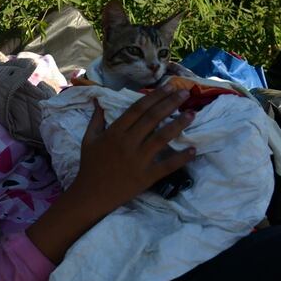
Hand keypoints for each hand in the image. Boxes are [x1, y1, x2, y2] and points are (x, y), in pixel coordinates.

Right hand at [26, 83, 194, 263]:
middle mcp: (128, 143)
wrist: (91, 194)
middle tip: (185, 93)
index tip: (168, 86)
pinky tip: (193, 149)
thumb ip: (96, 119)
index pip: (138, 109)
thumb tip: (99, 100)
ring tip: (192, 114)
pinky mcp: (146, 177)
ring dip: (178, 125)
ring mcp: (138, 160)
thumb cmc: (90, 165)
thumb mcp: (88, 139)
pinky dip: (180, 158)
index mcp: (115, 132)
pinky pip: (166, 166)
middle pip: (152, 119)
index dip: (154, 96)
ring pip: (161, 138)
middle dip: (170, 103)